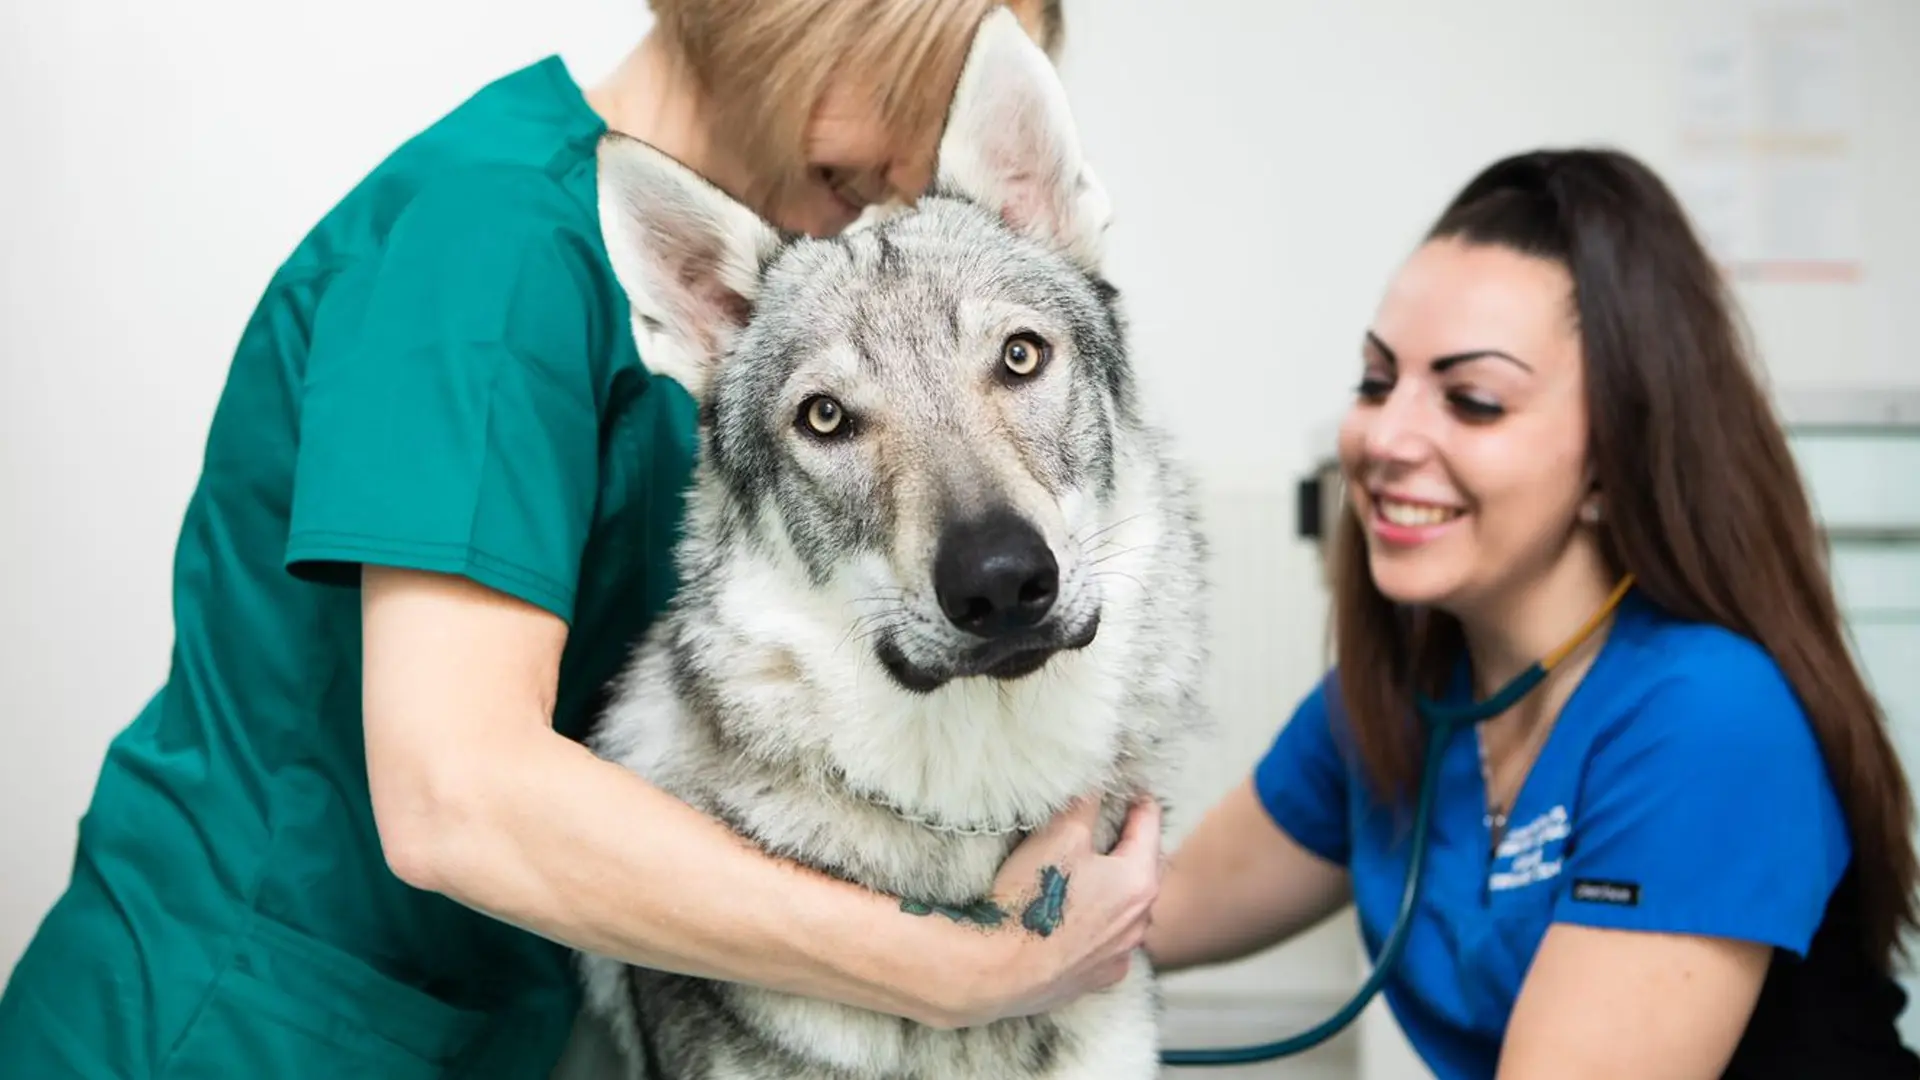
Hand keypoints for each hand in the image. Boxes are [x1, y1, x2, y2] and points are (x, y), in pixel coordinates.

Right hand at [958, 795, 1163, 1024]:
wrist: (998, 970)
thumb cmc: (1034, 898)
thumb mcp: (1059, 833)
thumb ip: (1084, 802)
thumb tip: (1096, 781)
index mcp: (1138, 881)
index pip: (1149, 826)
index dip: (1138, 802)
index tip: (1132, 791)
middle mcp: (1140, 921)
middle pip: (1143, 870)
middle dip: (1131, 847)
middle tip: (1114, 828)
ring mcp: (1120, 954)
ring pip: (1128, 910)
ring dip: (1117, 890)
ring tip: (1093, 874)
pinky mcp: (1097, 978)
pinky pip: (1108, 943)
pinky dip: (1101, 926)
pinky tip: (1079, 920)